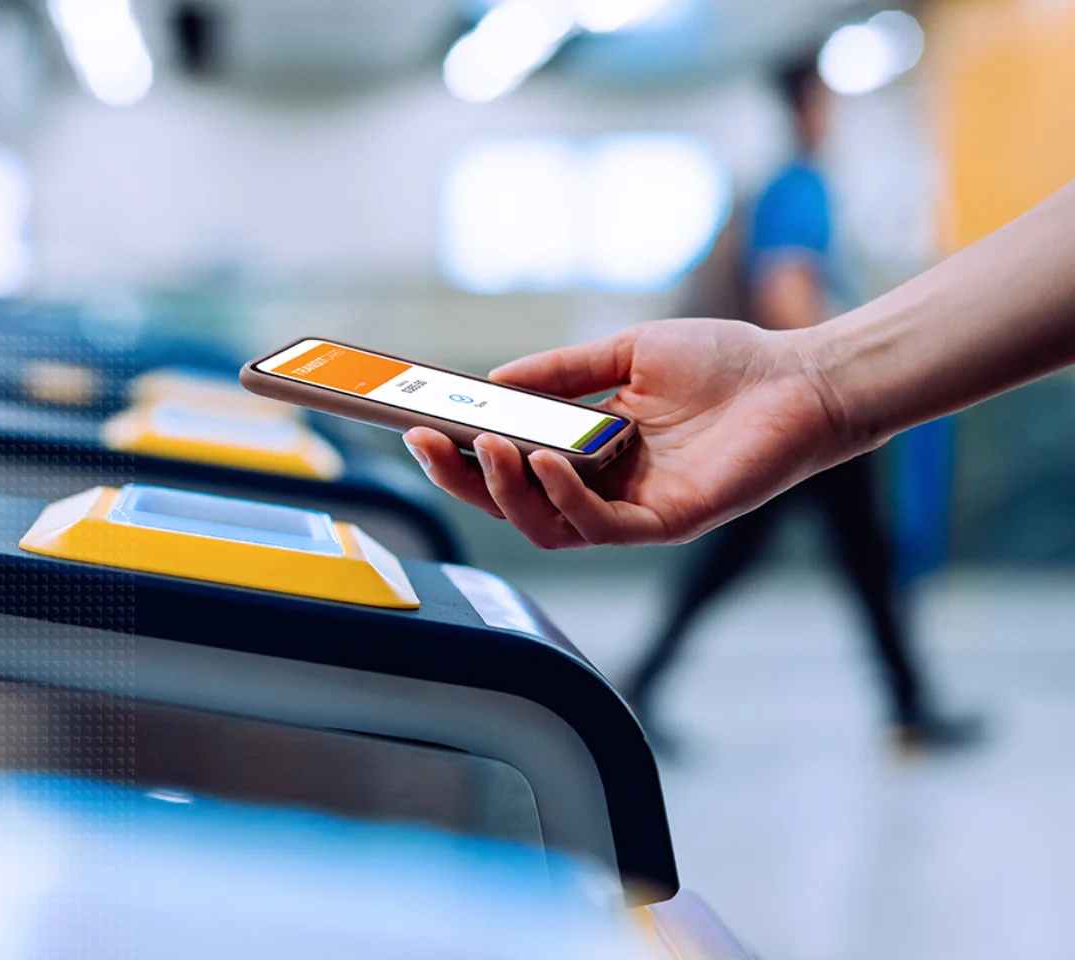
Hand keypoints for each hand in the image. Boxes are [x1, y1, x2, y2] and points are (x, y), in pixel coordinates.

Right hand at [402, 318, 853, 547]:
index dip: (461, 454)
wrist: (800, 376)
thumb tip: (492, 383)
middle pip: (514, 503)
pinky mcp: (668, 521)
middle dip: (464, 480)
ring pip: (546, 525)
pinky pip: (602, 527)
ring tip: (485, 447)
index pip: (510, 466)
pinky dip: (566, 498)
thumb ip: (561, 371)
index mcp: (590, 451)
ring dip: (508, 491)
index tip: (419, 425)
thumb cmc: (725, 363)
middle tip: (431, 444)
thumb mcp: (626, 352)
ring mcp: (634, 511)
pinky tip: (548, 461)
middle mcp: (604, 488)